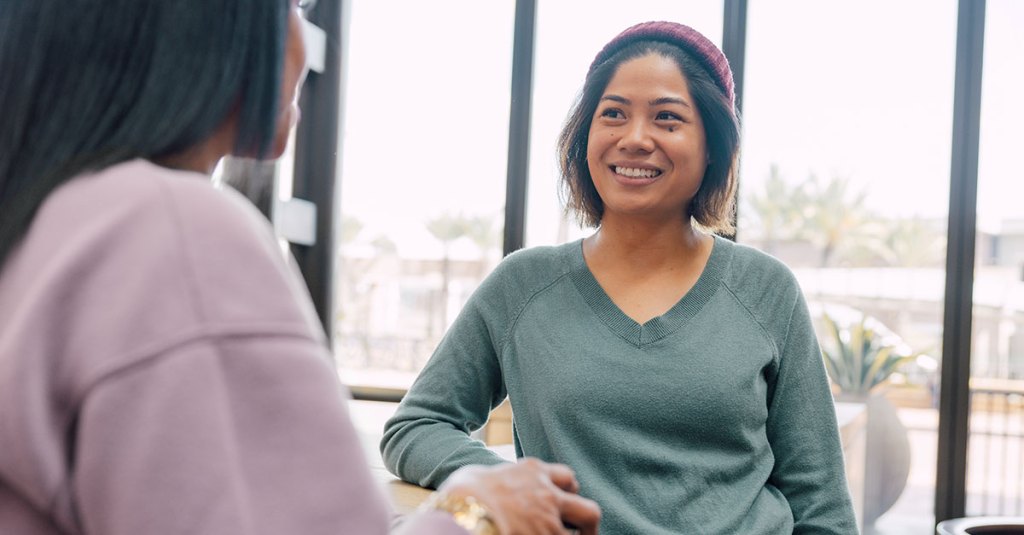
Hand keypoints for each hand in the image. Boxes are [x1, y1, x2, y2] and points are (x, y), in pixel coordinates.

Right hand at [438, 458, 599, 534]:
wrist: (462, 512)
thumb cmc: (461, 494)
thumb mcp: (478, 475)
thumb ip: (496, 479)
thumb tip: (486, 484)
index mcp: (532, 471)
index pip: (566, 477)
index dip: (567, 491)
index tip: (562, 501)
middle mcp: (547, 495)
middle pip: (588, 509)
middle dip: (588, 524)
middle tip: (582, 533)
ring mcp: (549, 522)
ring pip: (582, 534)